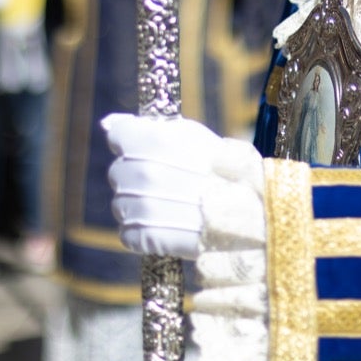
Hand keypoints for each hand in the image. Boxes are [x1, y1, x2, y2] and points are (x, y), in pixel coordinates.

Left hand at [103, 113, 224, 259]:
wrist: (253, 218)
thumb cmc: (227, 171)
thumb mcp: (194, 136)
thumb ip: (150, 127)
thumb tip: (107, 123)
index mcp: (153, 140)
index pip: (117, 136)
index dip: (131, 143)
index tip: (147, 151)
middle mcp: (142, 171)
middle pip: (117, 171)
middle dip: (136, 176)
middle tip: (168, 184)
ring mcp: (140, 206)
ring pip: (120, 203)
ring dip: (139, 205)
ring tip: (171, 207)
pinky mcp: (143, 237)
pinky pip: (127, 232)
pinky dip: (143, 232)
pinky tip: (169, 226)